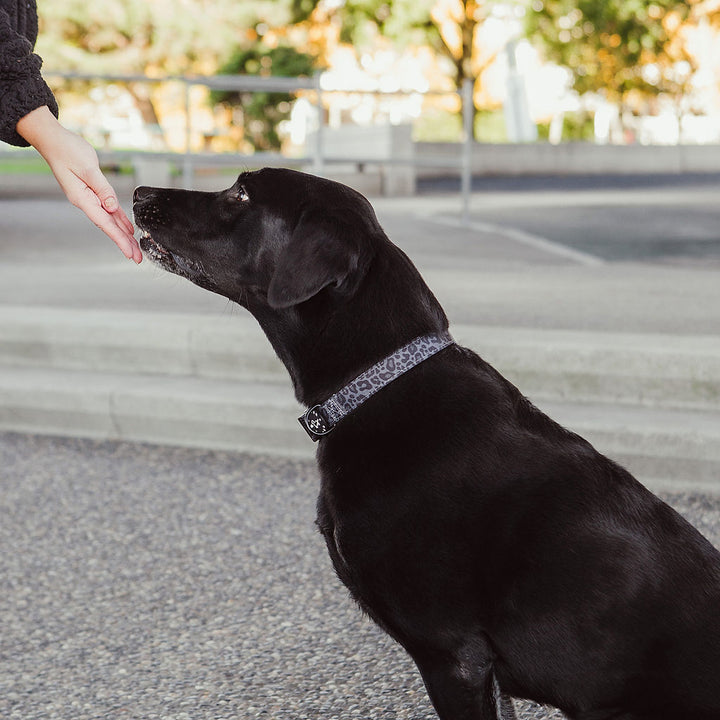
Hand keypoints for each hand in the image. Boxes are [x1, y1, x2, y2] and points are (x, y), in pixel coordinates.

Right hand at [16, 106, 141, 263]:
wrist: (54, 139)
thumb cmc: (66, 150)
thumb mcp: (87, 168)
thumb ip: (102, 188)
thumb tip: (112, 207)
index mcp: (82, 199)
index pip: (105, 223)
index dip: (119, 239)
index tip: (129, 252)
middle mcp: (86, 201)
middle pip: (109, 226)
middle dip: (124, 243)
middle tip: (137, 258)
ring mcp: (90, 198)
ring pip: (111, 220)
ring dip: (123, 234)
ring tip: (135, 249)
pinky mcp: (94, 191)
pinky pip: (110, 209)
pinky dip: (119, 219)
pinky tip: (128, 229)